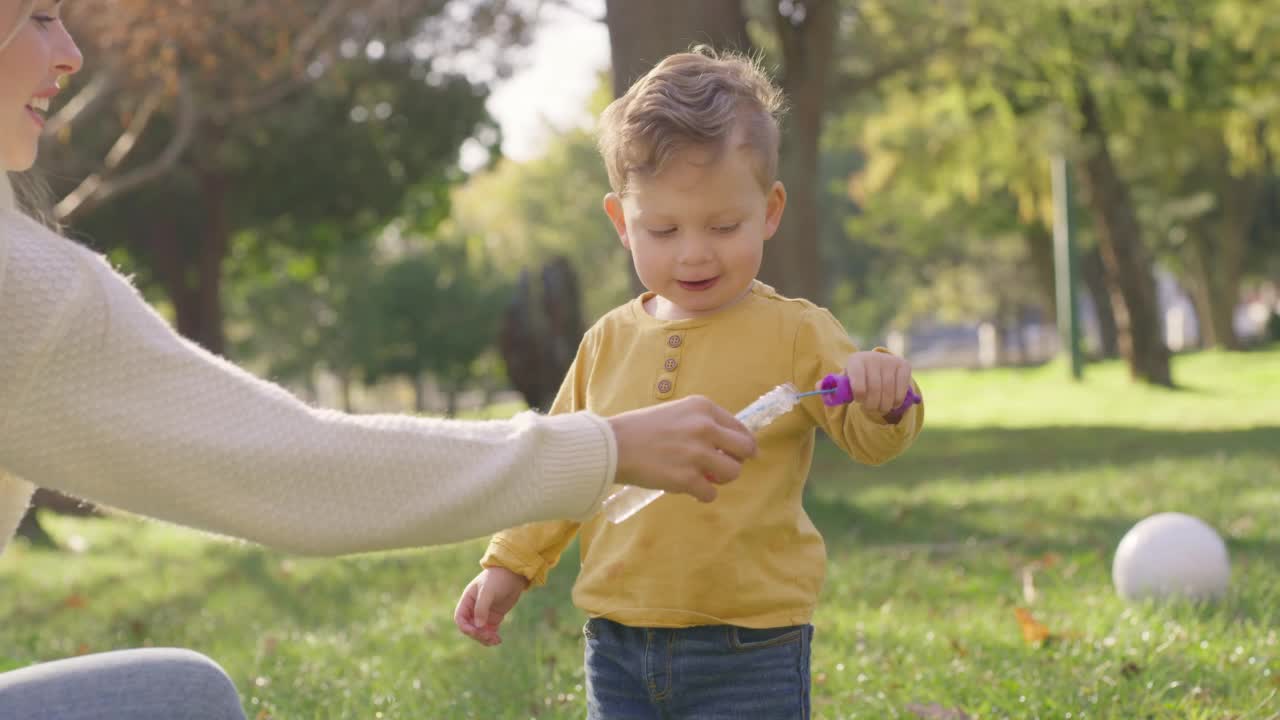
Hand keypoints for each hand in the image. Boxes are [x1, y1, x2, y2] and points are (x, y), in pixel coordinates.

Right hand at [453, 567, 528, 645]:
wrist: (514, 574)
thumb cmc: (498, 578)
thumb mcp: (488, 591)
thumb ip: (482, 608)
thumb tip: (479, 626)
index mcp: (468, 600)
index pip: (460, 618)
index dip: (465, 627)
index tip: (476, 631)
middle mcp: (474, 609)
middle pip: (470, 628)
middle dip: (478, 634)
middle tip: (490, 636)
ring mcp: (484, 614)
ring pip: (479, 632)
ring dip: (485, 639)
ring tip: (495, 640)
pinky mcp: (494, 617)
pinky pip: (489, 631)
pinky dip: (492, 637)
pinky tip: (498, 640)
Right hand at [607, 395, 757, 502]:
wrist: (613, 446)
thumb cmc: (640, 429)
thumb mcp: (676, 412)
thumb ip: (702, 424)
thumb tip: (729, 446)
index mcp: (703, 408)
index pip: (740, 428)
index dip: (742, 444)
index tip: (739, 454)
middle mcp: (705, 427)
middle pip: (745, 450)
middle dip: (737, 461)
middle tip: (722, 468)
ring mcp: (697, 454)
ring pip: (733, 473)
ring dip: (720, 479)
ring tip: (703, 478)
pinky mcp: (686, 478)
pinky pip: (711, 493)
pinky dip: (702, 494)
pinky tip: (688, 489)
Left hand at [842, 351, 912, 414]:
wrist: (876, 366)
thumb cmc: (858, 379)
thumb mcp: (846, 382)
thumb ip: (835, 387)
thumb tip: (821, 388)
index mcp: (855, 360)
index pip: (858, 382)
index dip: (859, 396)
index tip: (859, 401)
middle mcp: (873, 357)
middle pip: (875, 388)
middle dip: (872, 404)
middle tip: (871, 409)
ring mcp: (889, 360)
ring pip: (889, 390)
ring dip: (885, 405)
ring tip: (880, 408)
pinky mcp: (903, 365)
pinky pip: (902, 388)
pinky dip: (897, 400)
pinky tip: (892, 404)